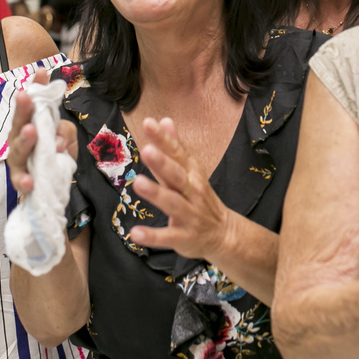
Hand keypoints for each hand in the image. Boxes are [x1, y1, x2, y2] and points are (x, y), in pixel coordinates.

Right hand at [5, 71, 77, 194]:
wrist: (52, 185)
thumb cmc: (54, 154)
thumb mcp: (66, 138)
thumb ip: (64, 131)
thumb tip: (58, 138)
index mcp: (30, 123)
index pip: (33, 103)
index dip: (36, 87)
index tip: (41, 72)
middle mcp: (20, 138)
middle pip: (19, 121)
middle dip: (23, 109)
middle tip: (26, 96)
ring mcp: (18, 158)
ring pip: (18, 149)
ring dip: (24, 140)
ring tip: (31, 131)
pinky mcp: (20, 179)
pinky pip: (20, 180)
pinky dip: (23, 180)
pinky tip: (29, 181)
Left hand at [127, 117, 230, 260]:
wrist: (223, 233)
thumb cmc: (199, 198)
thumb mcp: (191, 171)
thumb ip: (175, 148)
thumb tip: (165, 120)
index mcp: (192, 173)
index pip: (177, 153)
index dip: (164, 139)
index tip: (149, 123)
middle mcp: (192, 192)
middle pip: (177, 175)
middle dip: (163, 163)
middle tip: (147, 150)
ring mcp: (189, 215)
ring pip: (172, 203)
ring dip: (156, 193)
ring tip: (137, 182)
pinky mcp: (183, 237)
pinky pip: (167, 237)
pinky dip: (152, 236)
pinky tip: (135, 232)